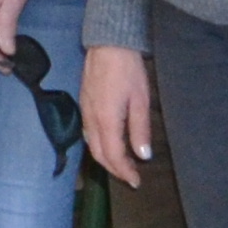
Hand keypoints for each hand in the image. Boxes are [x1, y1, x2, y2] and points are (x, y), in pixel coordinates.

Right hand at [79, 43, 153, 185]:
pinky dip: (98, 146)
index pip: (113, 156)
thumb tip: (143, 155)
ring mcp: (84, 112)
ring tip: (121, 166)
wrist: (108, 45)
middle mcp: (91, 120)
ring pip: (91, 145)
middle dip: (114, 169)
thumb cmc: (128, 71)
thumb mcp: (140, 101)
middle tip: (130, 177)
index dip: (124, 171)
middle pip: (99, 154)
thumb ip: (140, 130)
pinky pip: (88, 134)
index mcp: (106, 120)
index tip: (136, 182)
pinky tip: (108, 145)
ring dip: (105, 159)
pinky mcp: (84, 105)